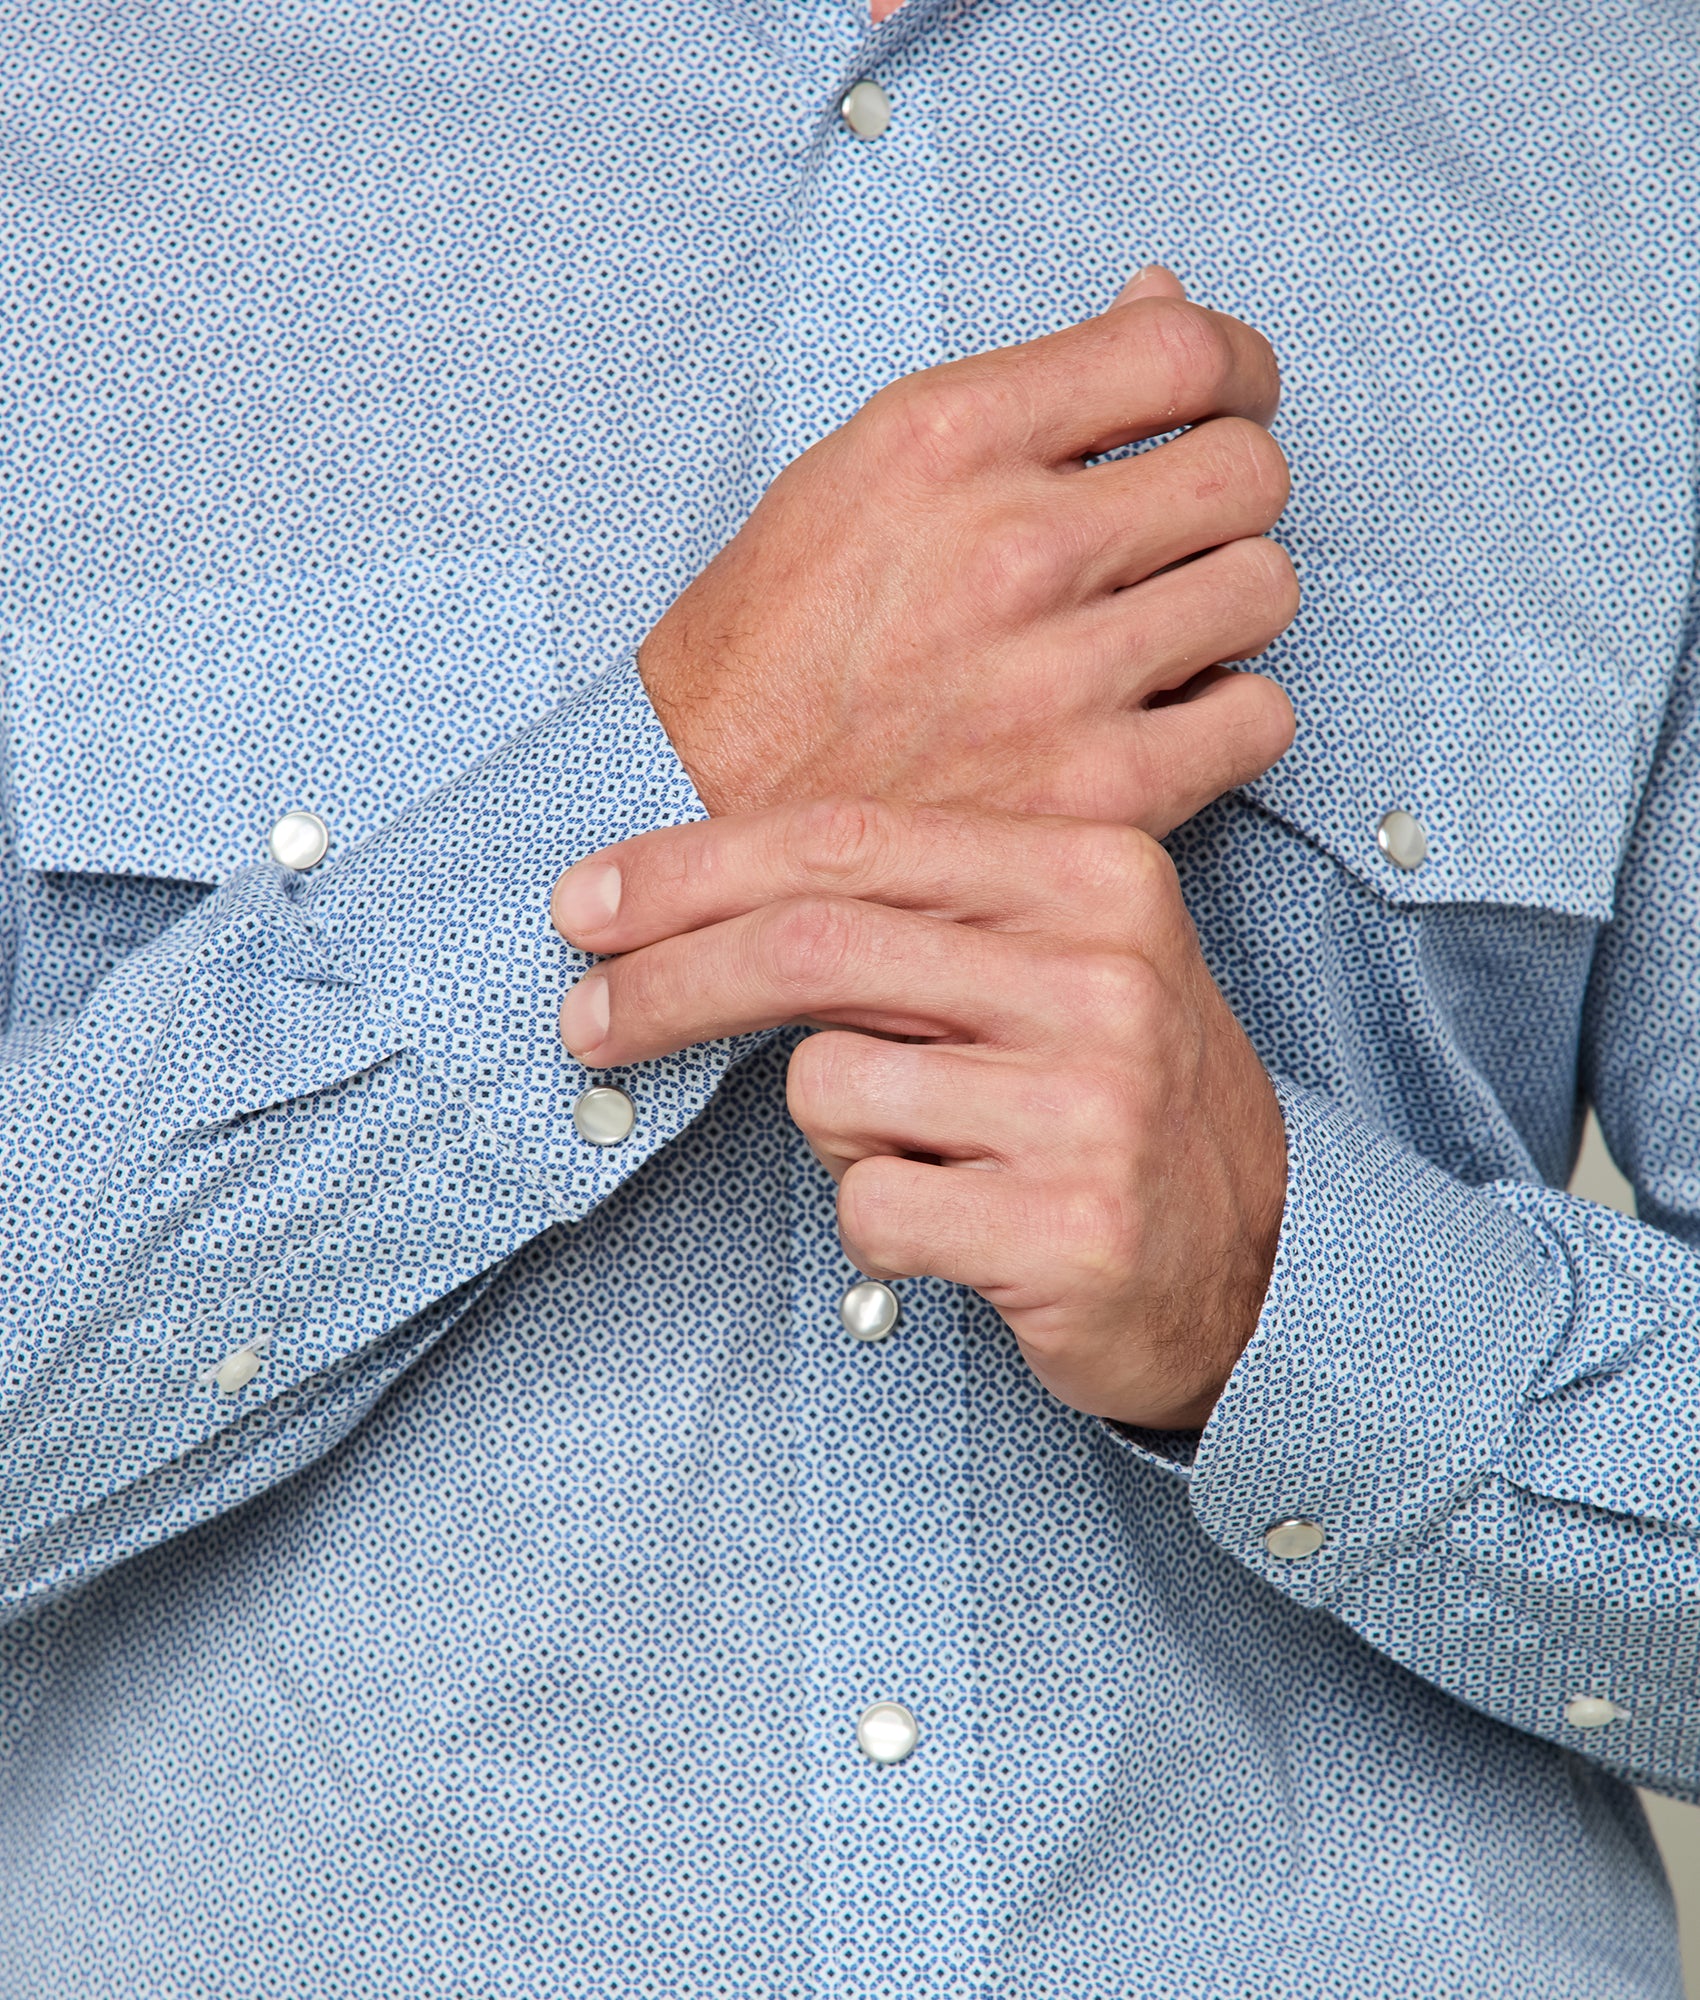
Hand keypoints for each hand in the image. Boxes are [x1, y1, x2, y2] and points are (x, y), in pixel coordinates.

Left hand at [552, 800, 1286, 1428]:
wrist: (1256, 1259)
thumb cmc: (1105, 1095)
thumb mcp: (1041, 965)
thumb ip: (903, 917)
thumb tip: (680, 904)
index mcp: (1094, 872)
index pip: (847, 842)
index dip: (692, 873)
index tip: (591, 907)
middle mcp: (1104, 973)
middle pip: (811, 950)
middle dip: (663, 986)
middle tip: (582, 1021)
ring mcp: (1094, 1103)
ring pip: (828, 1088)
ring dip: (835, 1134)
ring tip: (929, 1151)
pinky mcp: (1071, 1227)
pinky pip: (870, 1206)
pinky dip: (878, 1223)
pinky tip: (958, 1224)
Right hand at [640, 269, 1297, 835]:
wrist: (697, 813)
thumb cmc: (771, 649)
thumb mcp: (859, 472)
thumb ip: (1020, 394)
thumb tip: (1157, 302)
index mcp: (947, 440)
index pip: (1184, 350)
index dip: (1236, 369)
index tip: (1228, 401)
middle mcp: (1011, 546)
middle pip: (1249, 472)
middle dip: (1229, 495)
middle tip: (1178, 535)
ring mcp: (1057, 675)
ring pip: (1265, 590)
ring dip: (1225, 607)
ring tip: (1157, 635)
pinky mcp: (1092, 792)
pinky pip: (1258, 718)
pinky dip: (1227, 717)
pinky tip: (1163, 720)